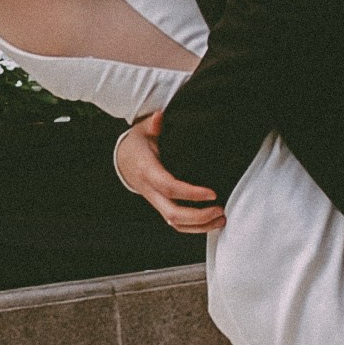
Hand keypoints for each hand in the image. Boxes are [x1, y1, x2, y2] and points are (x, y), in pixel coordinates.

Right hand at [115, 110, 225, 232]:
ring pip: (175, 223)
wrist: (123, 160)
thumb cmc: (136, 145)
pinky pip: (176, 223)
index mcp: (147, 171)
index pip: (169, 187)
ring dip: (199, 225)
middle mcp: (150, 190)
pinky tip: (211, 223)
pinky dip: (194, 227)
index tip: (212, 193)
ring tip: (221, 218)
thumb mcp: (142, 130)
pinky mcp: (161, 206)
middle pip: (173, 213)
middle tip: (220, 209)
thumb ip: (152, 124)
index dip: (191, 193)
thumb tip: (159, 117)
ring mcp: (155, 201)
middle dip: (198, 216)